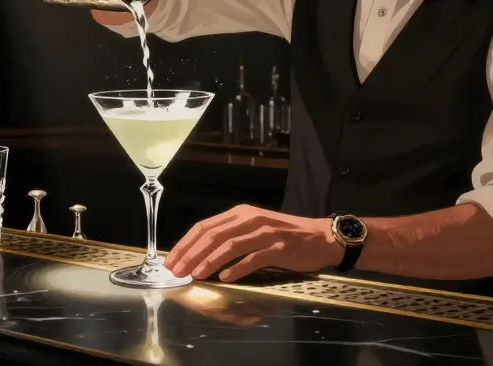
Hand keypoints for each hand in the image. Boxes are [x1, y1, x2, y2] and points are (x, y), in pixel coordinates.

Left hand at [164, 205, 342, 282]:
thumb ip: (230, 236)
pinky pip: (254, 258)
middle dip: (192, 253)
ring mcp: (265, 232)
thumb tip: (199, 253)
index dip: (186, 243)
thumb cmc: (284, 235)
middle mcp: (250, 219)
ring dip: (210, 260)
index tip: (172, 260)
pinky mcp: (279, 247)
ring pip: (230, 245)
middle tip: (177, 271)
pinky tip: (225, 278)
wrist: (320, 237)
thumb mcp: (253, 228)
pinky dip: (237, 268)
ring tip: (196, 275)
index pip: (205, 226)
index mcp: (240, 213)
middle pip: (213, 235)